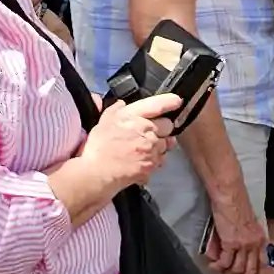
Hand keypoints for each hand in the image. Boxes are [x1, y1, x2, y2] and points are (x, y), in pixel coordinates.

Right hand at [63, 90, 184, 201]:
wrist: (97, 172)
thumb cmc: (100, 147)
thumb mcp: (104, 121)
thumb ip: (116, 110)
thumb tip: (122, 104)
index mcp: (135, 116)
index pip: (159, 104)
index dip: (170, 101)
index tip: (176, 101)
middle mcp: (147, 131)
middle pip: (168, 125)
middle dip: (162, 128)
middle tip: (150, 133)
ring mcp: (151, 149)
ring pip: (166, 145)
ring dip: (159, 146)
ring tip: (144, 150)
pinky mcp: (153, 165)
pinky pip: (160, 161)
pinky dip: (154, 161)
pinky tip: (141, 161)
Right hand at [203, 187, 273, 273]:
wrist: (230, 196)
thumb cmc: (236, 205)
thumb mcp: (247, 225)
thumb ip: (246, 240)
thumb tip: (236, 253)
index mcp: (261, 238)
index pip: (264, 263)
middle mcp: (254, 243)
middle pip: (250, 270)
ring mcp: (243, 244)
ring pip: (238, 269)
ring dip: (228, 273)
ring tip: (221, 272)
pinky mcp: (230, 242)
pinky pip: (225, 262)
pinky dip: (219, 266)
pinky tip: (214, 265)